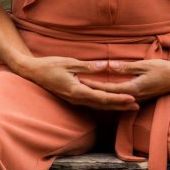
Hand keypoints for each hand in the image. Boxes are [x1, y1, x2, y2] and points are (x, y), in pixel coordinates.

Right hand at [22, 56, 138, 110]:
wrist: (32, 72)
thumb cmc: (49, 65)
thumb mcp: (70, 63)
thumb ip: (88, 66)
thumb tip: (106, 66)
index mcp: (76, 91)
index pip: (101, 98)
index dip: (118, 99)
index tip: (131, 99)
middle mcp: (76, 98)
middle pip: (102, 105)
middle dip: (120, 105)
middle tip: (136, 106)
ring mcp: (74, 99)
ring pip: (97, 105)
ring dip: (113, 105)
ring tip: (128, 105)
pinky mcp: (72, 96)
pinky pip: (91, 102)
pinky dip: (103, 102)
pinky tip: (111, 101)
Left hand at [78, 58, 169, 101]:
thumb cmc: (163, 69)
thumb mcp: (145, 65)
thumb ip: (126, 67)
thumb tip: (109, 66)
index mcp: (134, 88)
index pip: (108, 88)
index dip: (94, 85)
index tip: (81, 80)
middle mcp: (134, 97)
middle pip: (108, 97)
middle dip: (92, 92)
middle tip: (77, 87)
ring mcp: (137, 99)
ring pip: (114, 100)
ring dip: (100, 96)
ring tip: (85, 92)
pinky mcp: (139, 98)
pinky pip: (121, 99)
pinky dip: (110, 97)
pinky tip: (101, 94)